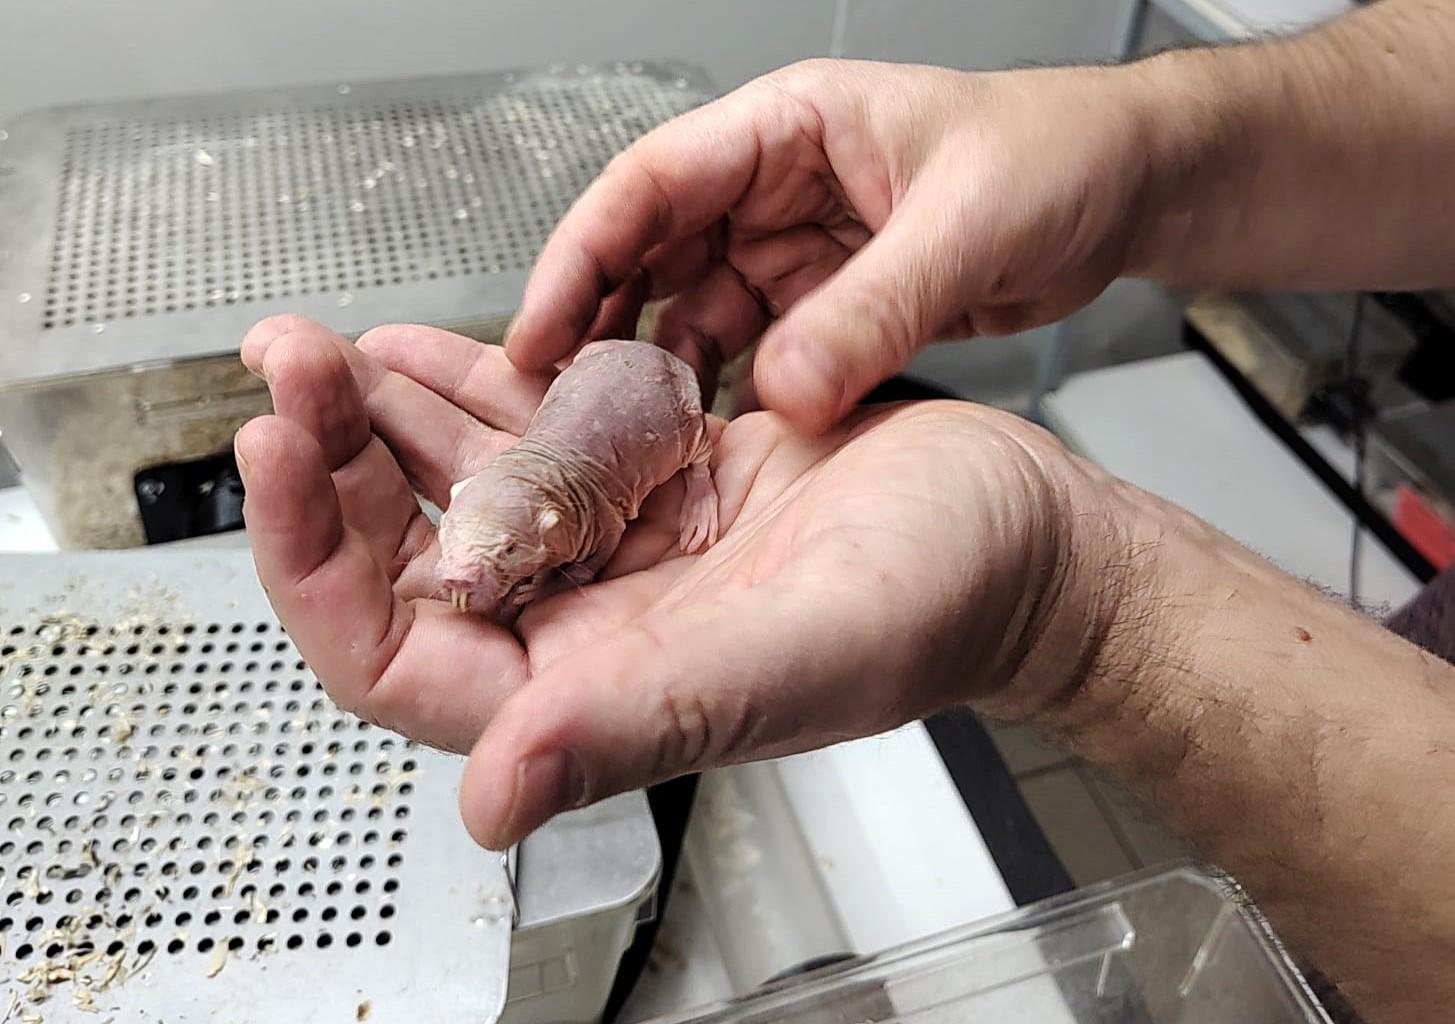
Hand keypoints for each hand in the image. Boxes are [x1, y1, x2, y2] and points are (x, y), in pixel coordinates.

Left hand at [235, 315, 1122, 848]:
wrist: (1023, 535)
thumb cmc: (941, 604)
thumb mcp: (790, 654)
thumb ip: (639, 722)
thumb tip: (492, 797)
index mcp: (600, 687)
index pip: (399, 658)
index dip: (314, 567)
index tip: (278, 462)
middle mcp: (593, 625)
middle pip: (413, 560)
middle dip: (332, 467)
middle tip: (287, 372)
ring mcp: (621, 549)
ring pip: (465, 491)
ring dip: (385, 420)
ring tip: (321, 351)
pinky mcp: (657, 482)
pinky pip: (540, 437)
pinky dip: (476, 389)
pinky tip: (423, 349)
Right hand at [504, 59, 1158, 431]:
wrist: (1124, 193)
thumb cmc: (1057, 157)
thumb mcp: (967, 225)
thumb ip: (876, 309)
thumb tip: (786, 389)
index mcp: (789, 127)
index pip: (651, 184)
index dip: (580, 256)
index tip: (535, 332)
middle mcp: (776, 188)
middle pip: (652, 255)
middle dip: (600, 327)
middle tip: (560, 411)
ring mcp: (799, 252)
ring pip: (696, 315)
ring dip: (664, 374)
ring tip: (628, 444)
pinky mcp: (828, 307)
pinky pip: (756, 355)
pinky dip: (728, 397)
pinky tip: (706, 445)